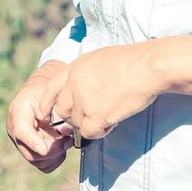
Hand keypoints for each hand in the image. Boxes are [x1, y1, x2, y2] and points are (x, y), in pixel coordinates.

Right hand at [7, 61, 73, 172]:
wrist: (41, 89)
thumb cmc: (47, 89)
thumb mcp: (50, 91)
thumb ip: (54, 108)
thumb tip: (63, 131)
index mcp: (18, 112)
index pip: (21, 131)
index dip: (33, 142)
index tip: (45, 148)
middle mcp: (16, 130)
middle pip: (30, 153)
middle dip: (52, 150)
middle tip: (66, 139)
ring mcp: (22, 141)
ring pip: (38, 161)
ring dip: (55, 155)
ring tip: (65, 140)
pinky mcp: (30, 149)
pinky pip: (44, 165)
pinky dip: (55, 158)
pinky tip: (61, 144)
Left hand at [38, 44, 162, 140]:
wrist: (147, 66)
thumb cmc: (131, 60)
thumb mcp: (99, 58)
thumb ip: (85, 73)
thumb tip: (82, 87)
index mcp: (75, 67)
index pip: (50, 88)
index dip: (45, 104)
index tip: (44, 114)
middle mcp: (75, 83)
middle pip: (62, 110)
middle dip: (74, 116)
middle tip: (93, 115)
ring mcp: (84, 99)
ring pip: (77, 123)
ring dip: (91, 123)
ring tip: (109, 114)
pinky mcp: (97, 114)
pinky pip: (90, 132)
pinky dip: (101, 131)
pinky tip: (112, 122)